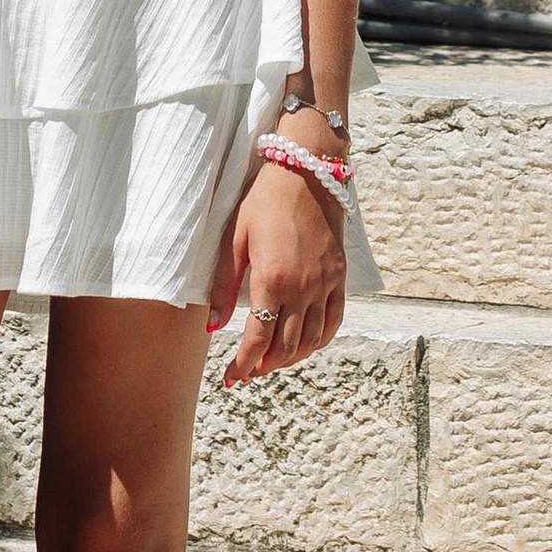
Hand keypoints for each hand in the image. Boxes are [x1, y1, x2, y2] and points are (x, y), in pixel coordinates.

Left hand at [207, 155, 345, 390]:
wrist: (306, 172)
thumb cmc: (264, 201)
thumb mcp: (234, 238)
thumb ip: (225, 285)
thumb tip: (213, 325)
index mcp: (272, 280)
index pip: (258, 339)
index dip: (243, 364)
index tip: (230, 378)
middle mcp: (303, 288)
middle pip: (285, 347)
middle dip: (264, 366)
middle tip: (247, 373)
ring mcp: (325, 284)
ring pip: (311, 340)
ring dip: (290, 358)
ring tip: (270, 362)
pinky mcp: (339, 276)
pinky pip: (334, 320)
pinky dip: (320, 340)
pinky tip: (305, 346)